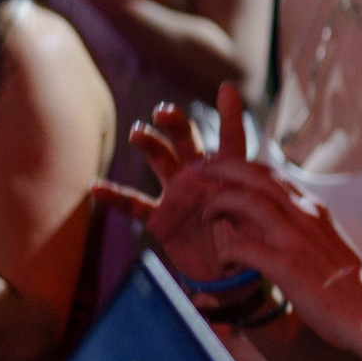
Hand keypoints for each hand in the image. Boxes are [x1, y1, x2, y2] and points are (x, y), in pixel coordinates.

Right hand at [94, 85, 256, 283]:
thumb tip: (265, 198)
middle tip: (165, 112)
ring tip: (139, 133)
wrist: (228, 271)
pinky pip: (134, 205)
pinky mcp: (160, 218)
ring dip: (150, 146)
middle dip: (175, 124)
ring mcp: (176, 194)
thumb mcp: (259, 223)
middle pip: (186, 141)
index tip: (227, 88)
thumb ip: (258, 207)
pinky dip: (116, 197)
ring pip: (160, 162)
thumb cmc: (248, 240)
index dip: (231, 115)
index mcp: (228, 173)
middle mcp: (199, 176)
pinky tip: (96, 187)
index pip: (232, 139)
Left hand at [188, 156, 361, 351]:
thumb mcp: (328, 244)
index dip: (241, 165)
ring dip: (218, 203)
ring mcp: (295, 239)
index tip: (219, 164)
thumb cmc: (352, 287)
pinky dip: (226, 251)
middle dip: (221, 167)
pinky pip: (242, 247)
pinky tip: (224, 262)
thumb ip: (302, 230)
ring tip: (206, 214)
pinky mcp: (286, 266)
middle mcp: (306, 214)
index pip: (272, 174)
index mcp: (316, 209)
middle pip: (255, 176)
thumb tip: (273, 227)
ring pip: (245, 201)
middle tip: (197, 168)